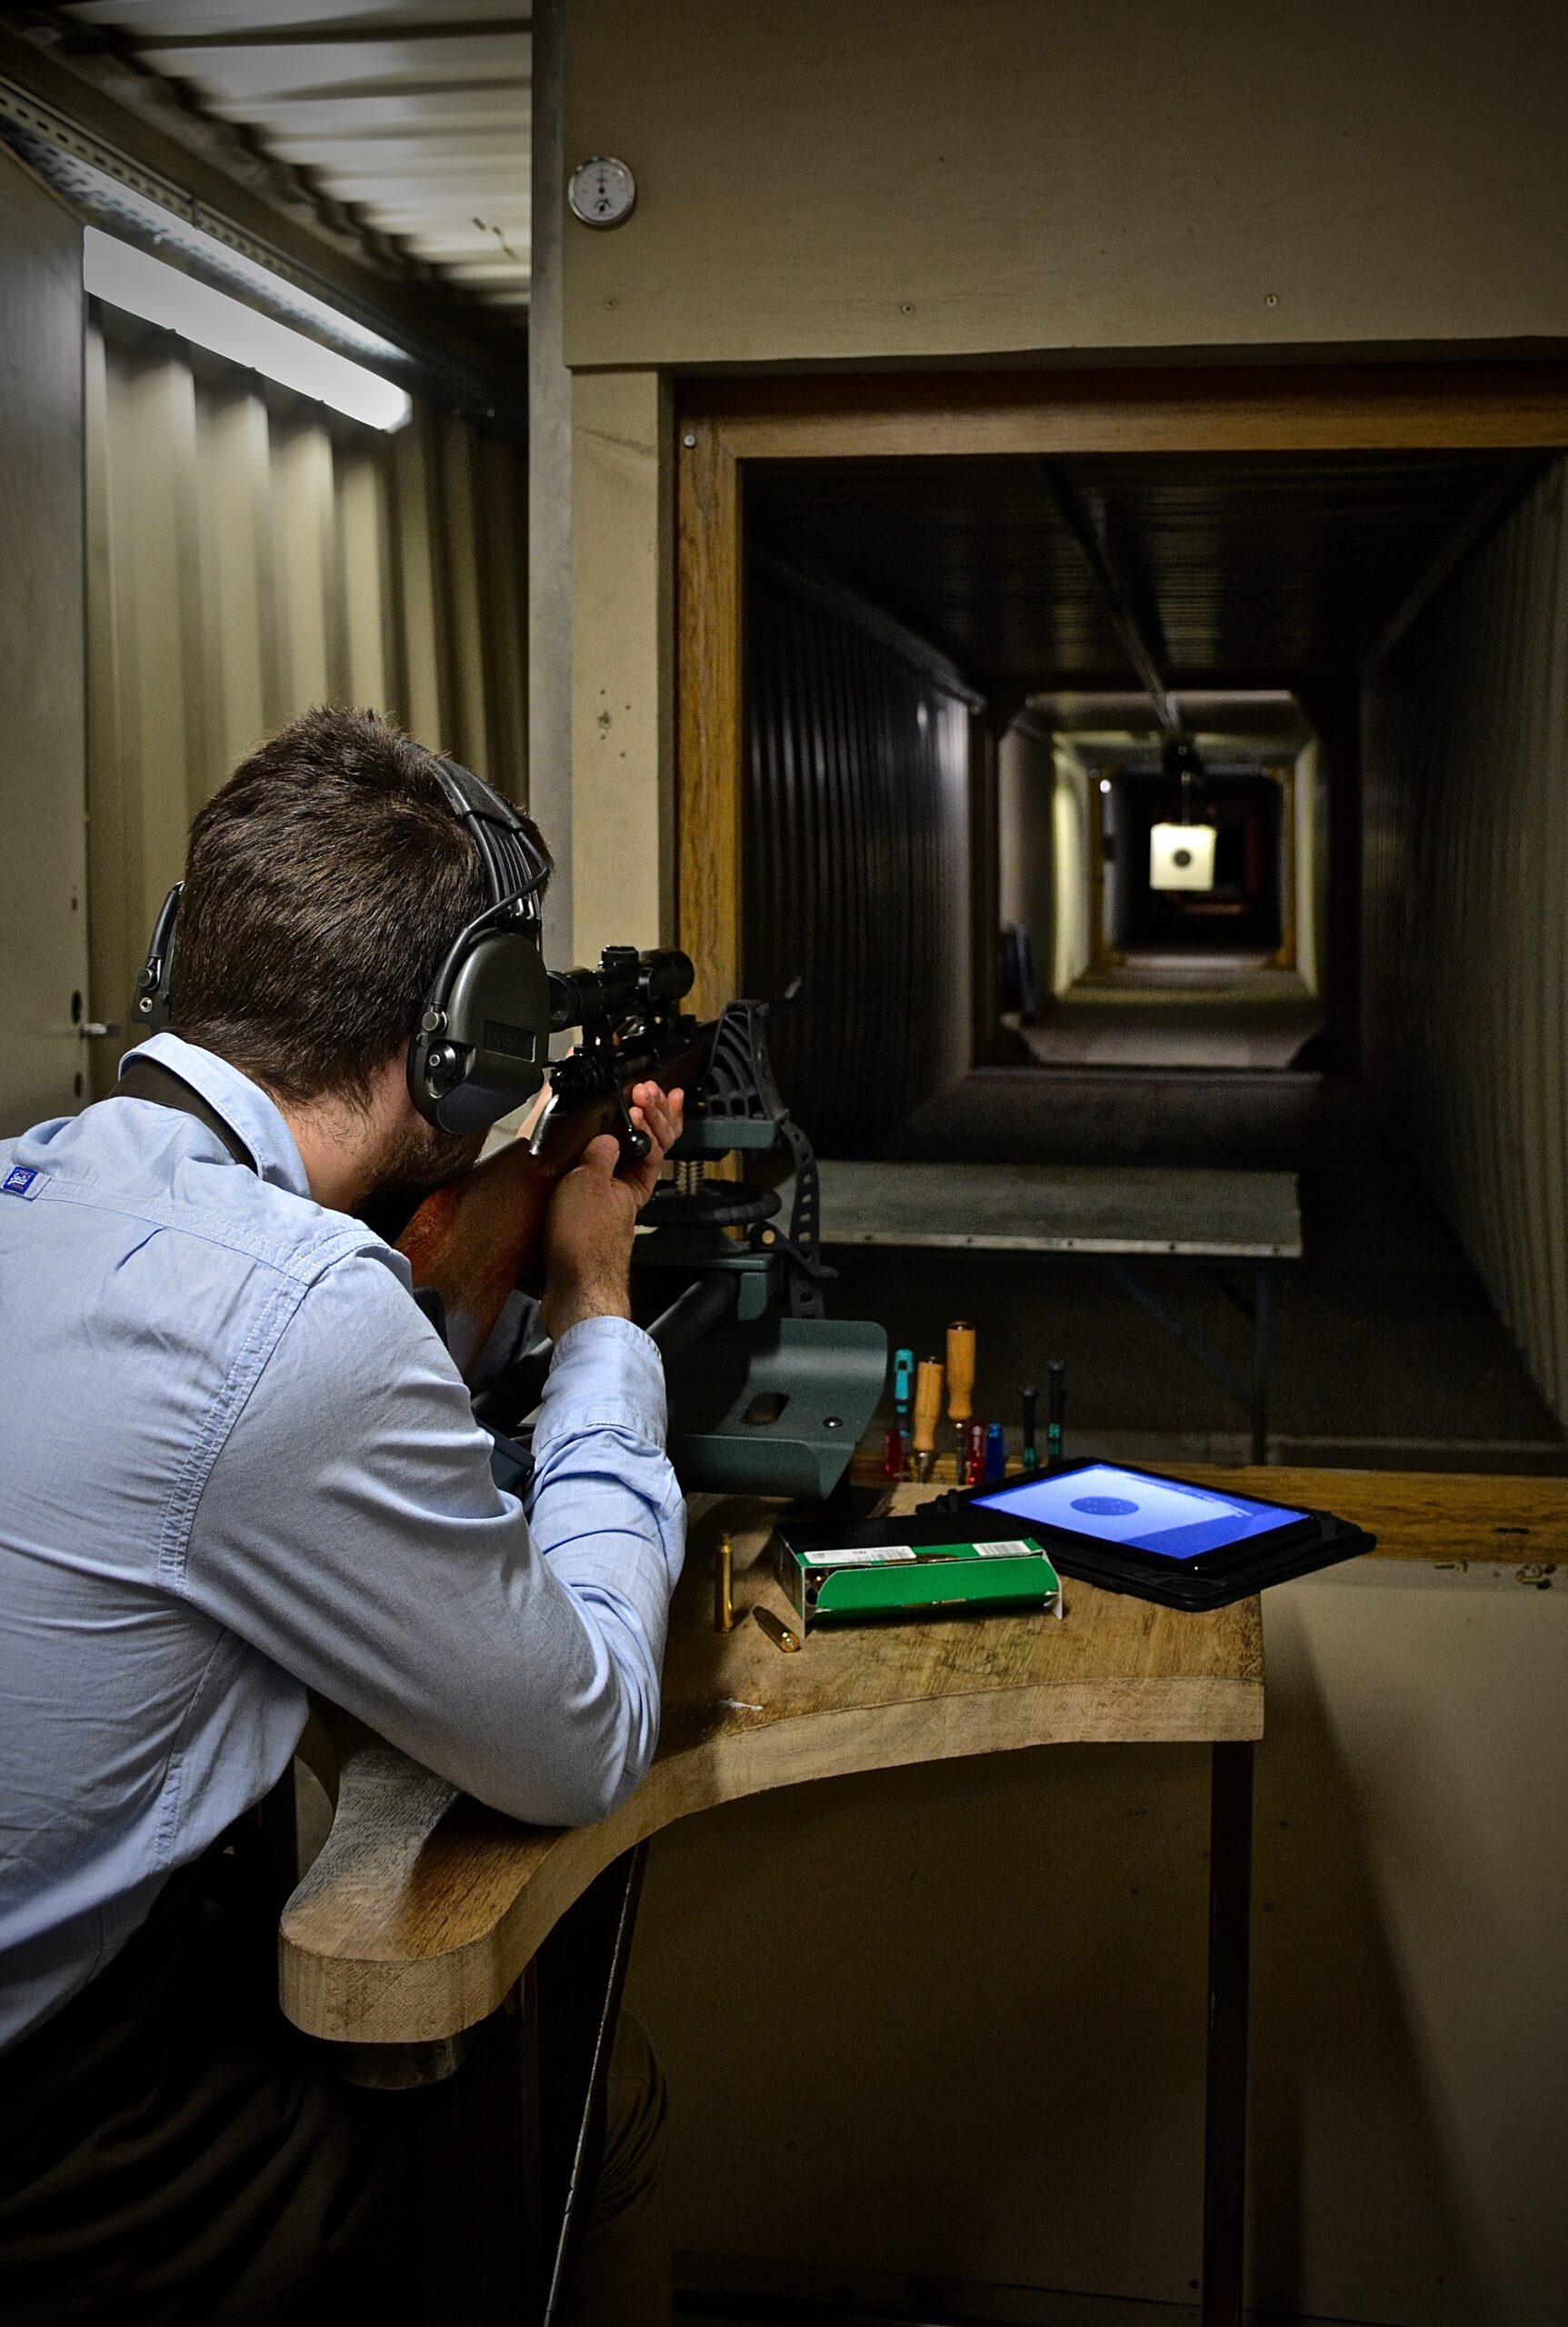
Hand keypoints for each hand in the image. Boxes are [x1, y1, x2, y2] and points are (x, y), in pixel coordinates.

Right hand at [538, 1083, 683, 1341]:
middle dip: (654, 1116)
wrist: (576, 1292)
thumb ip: (599, 1155)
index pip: (657, 1138)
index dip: (656, 1111)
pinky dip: (605, 1161)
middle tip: (649, 1090)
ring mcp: (613, 1207)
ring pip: (630, 1163)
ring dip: (633, 1134)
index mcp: (635, 1180)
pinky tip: (597, 1154)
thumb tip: (604, 1137)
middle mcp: (628, 1193)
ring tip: (636, 1110)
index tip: (645, 1090)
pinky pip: (606, 1183)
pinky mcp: (594, 1223)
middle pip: (650, 1148)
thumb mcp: (587, 1183)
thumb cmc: (586, 1248)